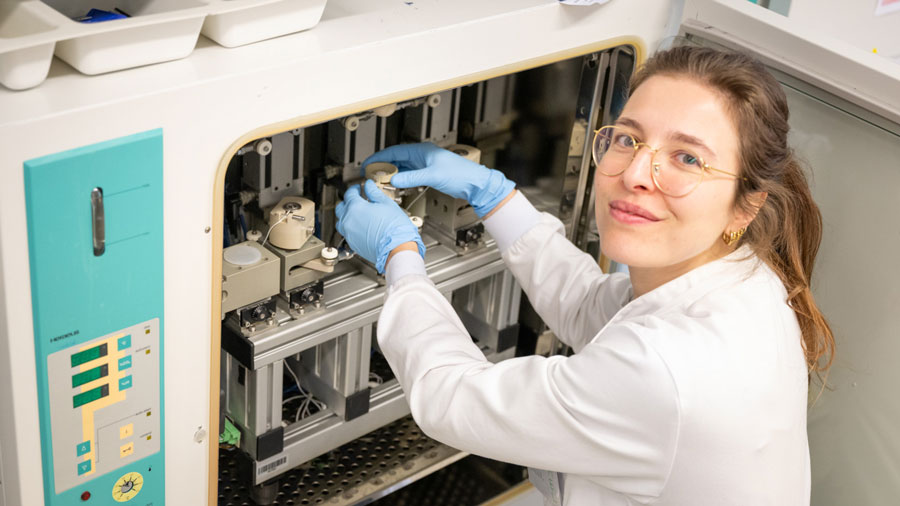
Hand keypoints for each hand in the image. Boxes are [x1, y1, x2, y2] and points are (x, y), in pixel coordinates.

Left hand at [335, 180, 424, 273]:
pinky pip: (347, 233)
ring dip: (346, 216)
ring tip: (357, 214)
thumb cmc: (394, 228)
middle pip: (340, 207)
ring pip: (341, 222)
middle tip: (356, 199)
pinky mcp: (353, 244)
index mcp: (355, 207)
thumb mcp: (386, 203)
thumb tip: (369, 186)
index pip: (349, 194)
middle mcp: (348, 221)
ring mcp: (349, 234)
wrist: (397, 248)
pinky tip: (361, 227)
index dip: (354, 189)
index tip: (358, 188)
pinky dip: (351, 228)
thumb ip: (374, 193)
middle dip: (347, 202)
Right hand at [363, 143, 514, 217]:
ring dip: (392, 173)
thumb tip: (394, 179)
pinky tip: (396, 185)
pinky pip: (410, 174)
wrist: (475, 183)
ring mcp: (425, 165)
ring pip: (403, 167)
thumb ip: (411, 177)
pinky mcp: (429, 174)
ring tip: (380, 180)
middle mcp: (422, 155)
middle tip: (371, 174)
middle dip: (383, 166)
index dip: (379, 157)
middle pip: (396, 159)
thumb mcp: (432, 176)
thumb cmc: (460, 174)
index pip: (395, 151)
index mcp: (422, 150)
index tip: (368, 164)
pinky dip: (401, 179)